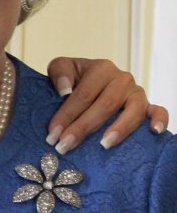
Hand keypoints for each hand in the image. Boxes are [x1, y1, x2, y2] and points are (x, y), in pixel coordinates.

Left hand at [46, 57, 167, 154]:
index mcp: (101, 68)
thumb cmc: (73, 76)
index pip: (83, 95)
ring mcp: (137, 93)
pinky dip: (160, 120)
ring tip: (103, 145)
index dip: (67, 115)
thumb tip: (66, 91)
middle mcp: (122, 79)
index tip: (52, 134)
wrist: (88, 78)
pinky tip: (154, 132)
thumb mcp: (61, 67)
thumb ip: (59, 73)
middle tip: (65, 145)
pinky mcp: (148, 105)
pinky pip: (159, 111)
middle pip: (104, 105)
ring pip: (132, 111)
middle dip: (83, 128)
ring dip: (119, 129)